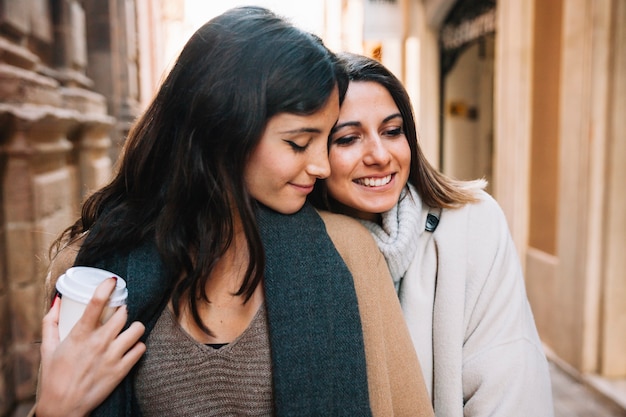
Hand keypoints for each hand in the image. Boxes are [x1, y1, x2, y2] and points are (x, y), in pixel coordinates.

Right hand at [35, 278, 145, 416]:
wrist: (63, 408)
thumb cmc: (53, 377)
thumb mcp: (47, 348)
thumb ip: (50, 323)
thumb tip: (56, 301)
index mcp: (80, 334)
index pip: (96, 303)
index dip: (107, 287)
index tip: (112, 280)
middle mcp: (99, 342)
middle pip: (123, 313)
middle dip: (122, 311)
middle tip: (118, 314)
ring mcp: (112, 356)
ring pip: (137, 328)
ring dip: (134, 327)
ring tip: (127, 330)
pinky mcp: (122, 369)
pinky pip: (141, 348)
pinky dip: (138, 346)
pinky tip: (130, 347)